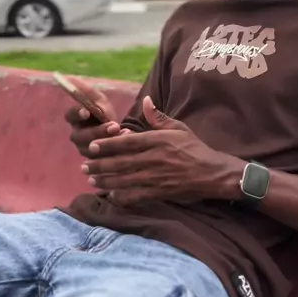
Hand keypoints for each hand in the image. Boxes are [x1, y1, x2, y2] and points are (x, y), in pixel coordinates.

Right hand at [65, 77, 129, 157]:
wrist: (115, 130)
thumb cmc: (103, 112)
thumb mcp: (98, 99)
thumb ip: (87, 90)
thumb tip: (71, 78)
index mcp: (74, 120)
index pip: (70, 116)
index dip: (76, 113)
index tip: (86, 111)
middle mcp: (77, 136)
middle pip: (81, 137)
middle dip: (97, 132)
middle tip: (113, 126)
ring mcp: (86, 150)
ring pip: (91, 150)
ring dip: (107, 143)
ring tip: (122, 134)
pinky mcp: (96, 162)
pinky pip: (104, 159)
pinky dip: (115, 151)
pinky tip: (127, 141)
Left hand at [81, 97, 241, 205]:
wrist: (213, 173)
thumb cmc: (195, 148)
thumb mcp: (178, 128)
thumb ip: (158, 116)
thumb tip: (145, 100)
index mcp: (157, 140)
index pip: (126, 142)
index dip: (106, 145)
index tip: (91, 147)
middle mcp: (154, 158)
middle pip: (120, 162)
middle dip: (99, 165)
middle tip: (84, 166)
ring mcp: (156, 177)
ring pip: (124, 179)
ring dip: (105, 180)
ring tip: (91, 179)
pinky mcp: (160, 192)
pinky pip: (136, 195)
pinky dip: (121, 196)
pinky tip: (111, 196)